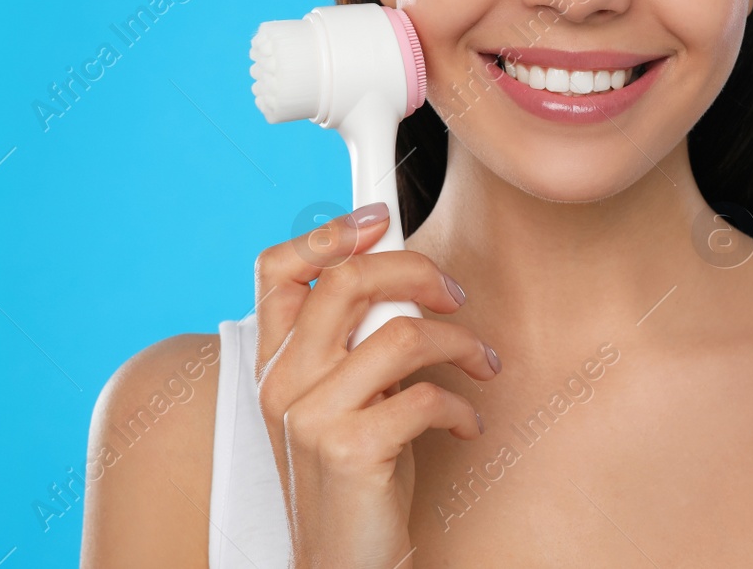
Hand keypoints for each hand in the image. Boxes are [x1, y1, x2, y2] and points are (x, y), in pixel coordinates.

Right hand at [254, 201, 501, 568]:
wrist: (343, 561)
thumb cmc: (355, 473)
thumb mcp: (342, 395)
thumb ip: (353, 339)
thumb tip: (404, 273)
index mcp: (274, 362)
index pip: (277, 269)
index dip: (330, 231)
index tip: (383, 217)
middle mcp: (283, 382)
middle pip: (349, 280)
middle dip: (417, 270)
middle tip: (454, 293)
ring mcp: (311, 415)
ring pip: (401, 333)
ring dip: (459, 343)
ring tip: (478, 364)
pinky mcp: (351, 450)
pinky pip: (424, 395)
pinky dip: (461, 404)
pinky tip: (464, 422)